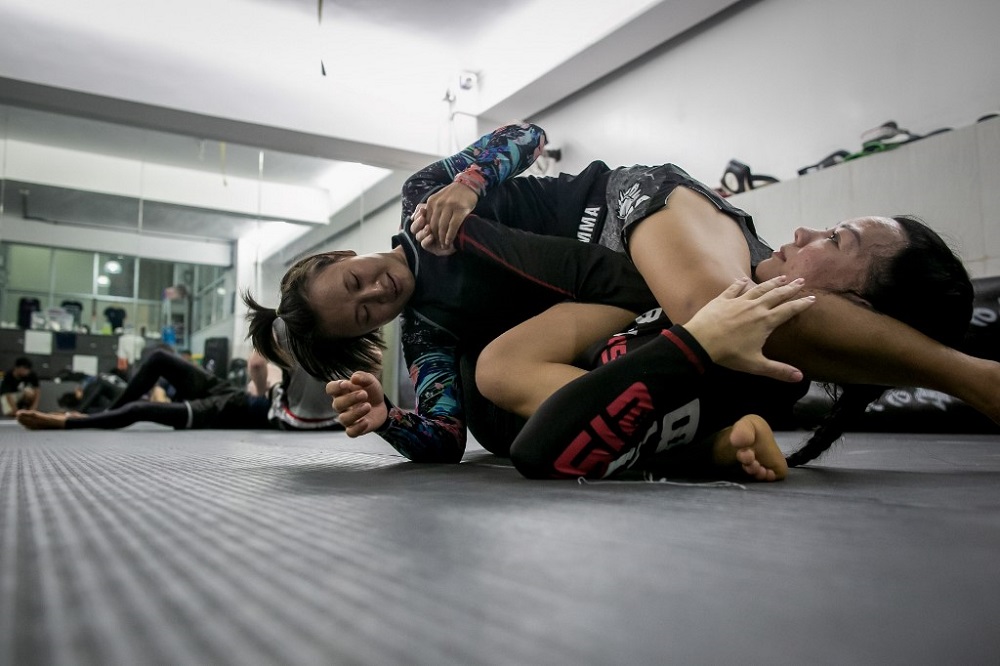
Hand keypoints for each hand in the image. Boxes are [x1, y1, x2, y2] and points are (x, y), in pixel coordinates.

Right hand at [326, 371, 388, 436]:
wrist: (382, 406)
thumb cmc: (371, 392)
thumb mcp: (370, 381)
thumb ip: (362, 377)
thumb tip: (353, 378)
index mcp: (342, 392)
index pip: (330, 389)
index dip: (335, 387)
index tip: (346, 384)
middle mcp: (342, 406)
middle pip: (337, 404)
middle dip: (350, 399)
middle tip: (364, 394)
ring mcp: (348, 418)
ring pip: (343, 419)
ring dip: (355, 413)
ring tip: (368, 406)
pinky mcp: (355, 429)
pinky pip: (351, 432)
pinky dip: (358, 428)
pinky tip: (366, 421)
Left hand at [409, 181, 477, 255]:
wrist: (468, 184)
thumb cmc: (453, 194)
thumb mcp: (438, 198)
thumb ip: (429, 208)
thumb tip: (415, 218)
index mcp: (431, 202)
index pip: (427, 221)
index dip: (429, 233)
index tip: (432, 241)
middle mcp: (438, 204)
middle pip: (434, 225)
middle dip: (435, 238)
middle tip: (438, 246)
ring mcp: (449, 206)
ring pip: (442, 227)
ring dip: (442, 239)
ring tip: (444, 246)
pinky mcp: (460, 210)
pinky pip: (453, 226)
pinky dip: (450, 236)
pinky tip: (449, 242)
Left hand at [683, 276, 815, 382]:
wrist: (701, 341)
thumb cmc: (729, 354)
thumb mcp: (755, 365)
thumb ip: (778, 370)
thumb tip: (799, 377)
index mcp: (765, 321)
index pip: (788, 310)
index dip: (801, 304)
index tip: (812, 298)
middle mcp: (755, 307)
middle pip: (776, 295)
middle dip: (790, 288)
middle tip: (801, 279)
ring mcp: (738, 301)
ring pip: (758, 289)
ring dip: (771, 283)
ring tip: (781, 277)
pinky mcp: (722, 299)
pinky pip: (733, 289)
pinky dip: (740, 283)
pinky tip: (743, 279)